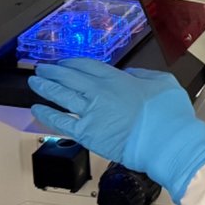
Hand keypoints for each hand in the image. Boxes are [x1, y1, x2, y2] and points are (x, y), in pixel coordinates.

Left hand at [28, 58, 204, 204]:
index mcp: (117, 79)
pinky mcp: (86, 134)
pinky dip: (47, 115)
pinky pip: (60, 122)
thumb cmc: (169, 114)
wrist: (166, 142)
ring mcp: (90, 113)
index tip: (65, 62)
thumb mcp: (164, 82)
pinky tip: (36, 109)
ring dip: (45, 87)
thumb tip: (130, 74)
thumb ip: (144, 75)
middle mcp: (99, 92)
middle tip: (43, 68)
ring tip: (35, 82)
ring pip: (61, 96)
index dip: (73, 63)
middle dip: (54, 71)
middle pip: (69, 77)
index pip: (88, 66)